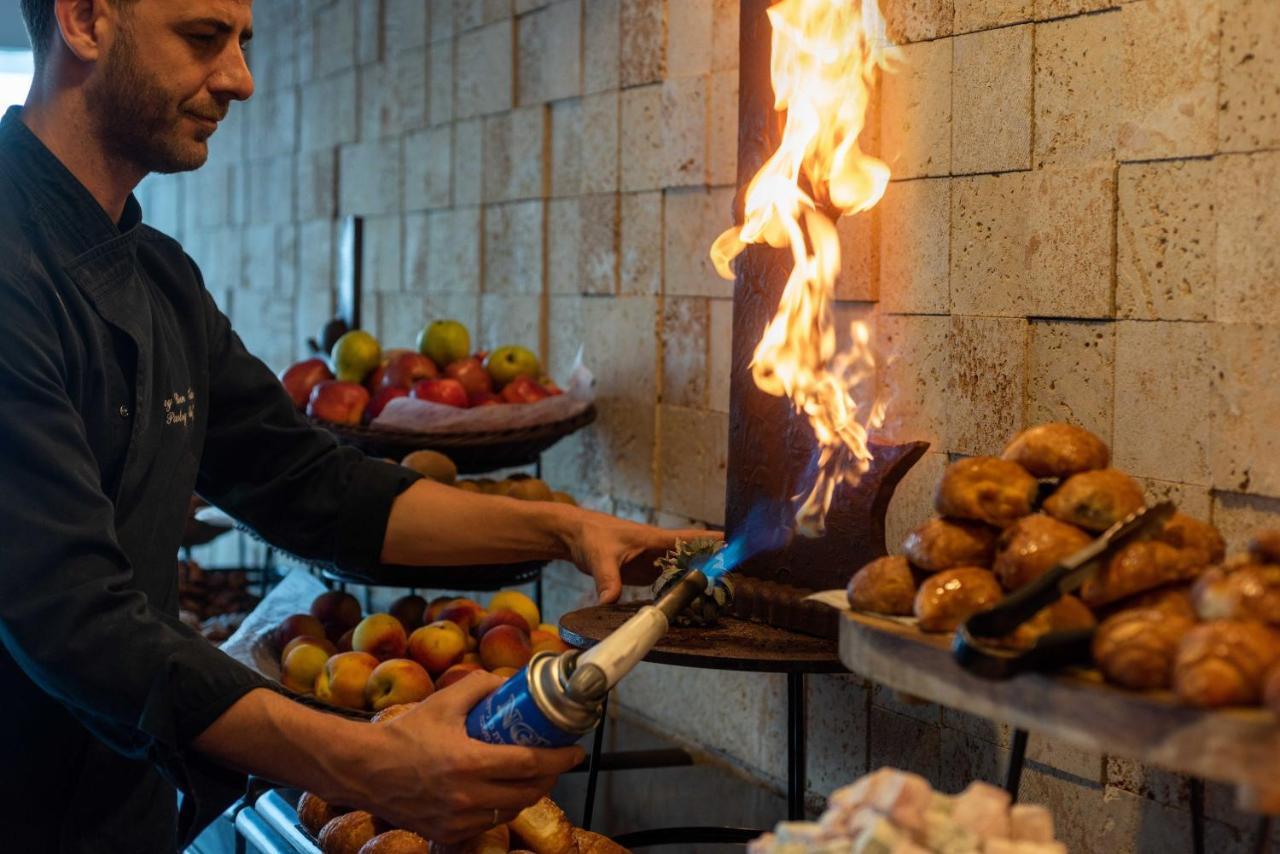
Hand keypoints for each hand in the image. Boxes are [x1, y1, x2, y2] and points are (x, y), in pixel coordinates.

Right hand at [352, 672, 583, 842]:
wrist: (364, 770)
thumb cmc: (403, 735)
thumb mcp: (443, 702)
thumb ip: (480, 686)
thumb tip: (510, 683)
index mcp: (467, 762)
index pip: (530, 765)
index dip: (559, 758)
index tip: (575, 749)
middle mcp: (466, 797)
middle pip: (529, 792)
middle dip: (551, 776)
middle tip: (557, 759)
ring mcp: (457, 820)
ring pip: (511, 810)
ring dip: (529, 793)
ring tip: (533, 774)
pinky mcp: (448, 833)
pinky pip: (489, 822)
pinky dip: (502, 806)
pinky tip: (502, 790)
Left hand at [567, 510, 722, 602]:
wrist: (576, 536)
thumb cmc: (591, 536)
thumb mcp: (600, 557)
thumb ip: (607, 579)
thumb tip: (608, 601)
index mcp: (655, 539)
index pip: (691, 538)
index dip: (715, 541)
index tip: (738, 546)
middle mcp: (659, 550)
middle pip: (695, 557)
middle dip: (715, 567)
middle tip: (737, 581)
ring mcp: (654, 562)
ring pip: (685, 571)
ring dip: (701, 581)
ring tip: (723, 596)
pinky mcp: (647, 573)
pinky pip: (670, 582)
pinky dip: (682, 591)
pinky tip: (692, 604)